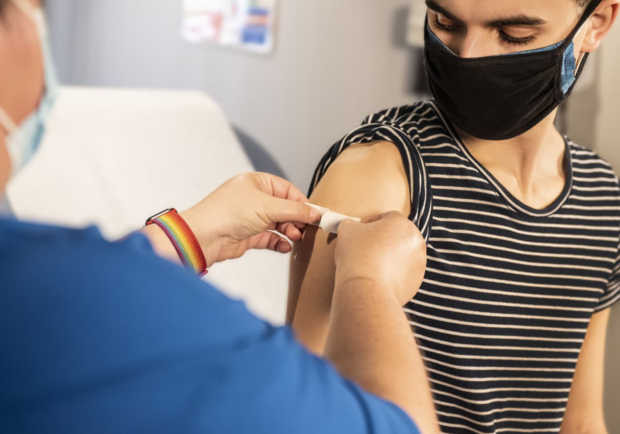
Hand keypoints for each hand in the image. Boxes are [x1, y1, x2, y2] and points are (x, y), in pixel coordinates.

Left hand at [181, 173, 321, 265]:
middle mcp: (254, 198)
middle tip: (306, 229)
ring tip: (296, 237)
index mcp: (257, 182)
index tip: (316, 214)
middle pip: (284, 208)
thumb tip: (314, 212)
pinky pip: (269, 238)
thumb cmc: (227, 213)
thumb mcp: (268, 207)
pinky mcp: (248, 235)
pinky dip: (279, 242)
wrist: (204, 236)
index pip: (287, 190)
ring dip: (289, 231)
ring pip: (278, 224)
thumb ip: (294, 210)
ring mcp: (251, 217)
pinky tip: (286, 247)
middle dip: (296, 219)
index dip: (302, 203)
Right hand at [334, 212, 426, 305]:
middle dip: (383, 240)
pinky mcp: (416, 280)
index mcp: (402, 223)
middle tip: (366, 248)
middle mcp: (415, 240)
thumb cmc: (358, 256)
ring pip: (402, 254)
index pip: (386, 217)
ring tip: (371, 264)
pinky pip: (404, 272)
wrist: (366, 289)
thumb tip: (350, 226)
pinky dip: (393, 273)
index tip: (360, 232)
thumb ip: (351, 224)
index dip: (371, 223)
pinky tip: (378, 276)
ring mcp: (418, 261)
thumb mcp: (347, 230)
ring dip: (389, 256)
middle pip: (397, 235)